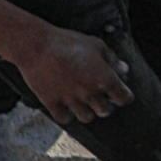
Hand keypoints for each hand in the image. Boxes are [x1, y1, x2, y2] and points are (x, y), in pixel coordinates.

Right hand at [6, 19, 133, 121]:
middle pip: (106, 111)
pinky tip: (65, 104)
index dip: (123, 95)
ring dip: (86, 110)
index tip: (118, 92)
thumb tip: (123, 70)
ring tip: (82, 101)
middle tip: (99, 96)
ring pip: (86, 118)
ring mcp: (71, 100)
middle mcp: (90, 93)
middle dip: (105, 104)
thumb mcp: (96, 45)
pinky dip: (66, 114)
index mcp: (104, 78)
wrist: (36, 45)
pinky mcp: (53, 103)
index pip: (124, 98)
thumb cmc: (67, 42)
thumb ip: (112, 59)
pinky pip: (65, 119)